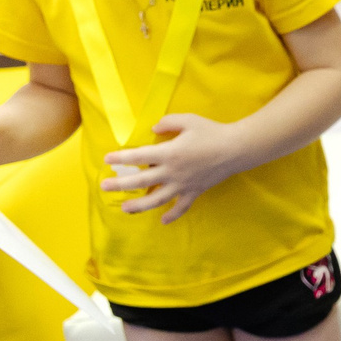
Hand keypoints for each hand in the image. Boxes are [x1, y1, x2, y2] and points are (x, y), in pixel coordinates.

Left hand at [103, 112, 244, 223]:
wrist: (236, 148)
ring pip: (156, 199)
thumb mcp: (188, 120)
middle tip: (104, 187)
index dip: (121, 157)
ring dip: (138, 205)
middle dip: (120, 184)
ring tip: (124, 208)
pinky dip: (172, 215)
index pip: (138, 156)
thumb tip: (153, 130)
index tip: (107, 159)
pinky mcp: (194, 191)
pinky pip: (181, 207)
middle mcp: (172, 172)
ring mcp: (183, 184)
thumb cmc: (211, 132)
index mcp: (169, 152)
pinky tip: (162, 220)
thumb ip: (167, 122)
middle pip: (141, 181)